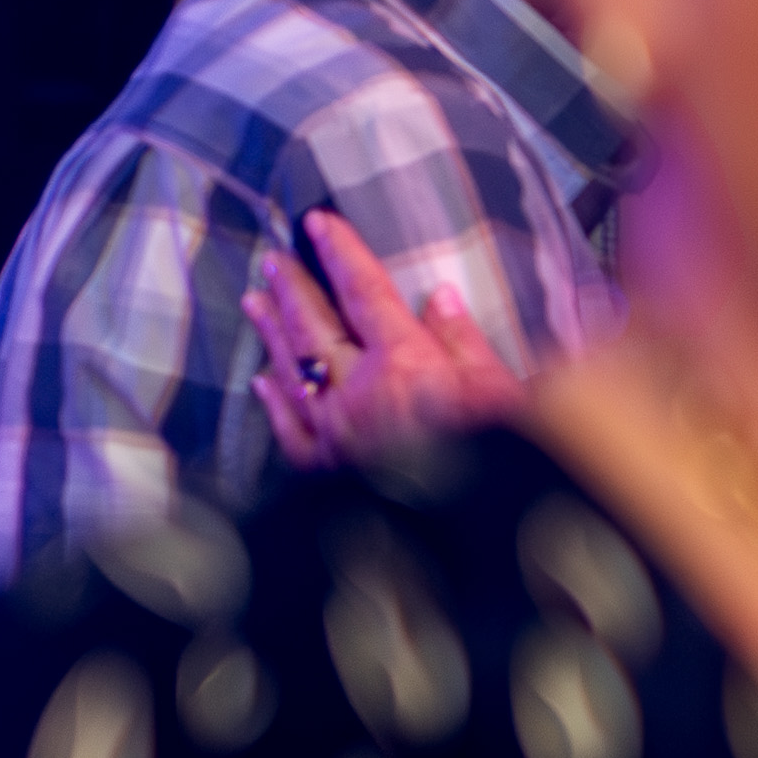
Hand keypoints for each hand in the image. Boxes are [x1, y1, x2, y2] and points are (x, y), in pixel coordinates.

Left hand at [243, 208, 521, 470]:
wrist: (479, 534)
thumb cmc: (502, 455)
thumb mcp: (501, 391)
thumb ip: (464, 342)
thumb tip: (437, 297)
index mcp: (405, 365)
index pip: (365, 293)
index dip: (341, 253)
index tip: (319, 223)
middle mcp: (358, 393)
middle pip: (316, 327)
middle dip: (294, 287)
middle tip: (275, 258)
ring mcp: (336, 434)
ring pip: (294, 371)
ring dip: (273, 331)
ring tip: (255, 299)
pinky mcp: (328, 474)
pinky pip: (290, 432)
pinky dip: (274, 403)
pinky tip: (262, 382)